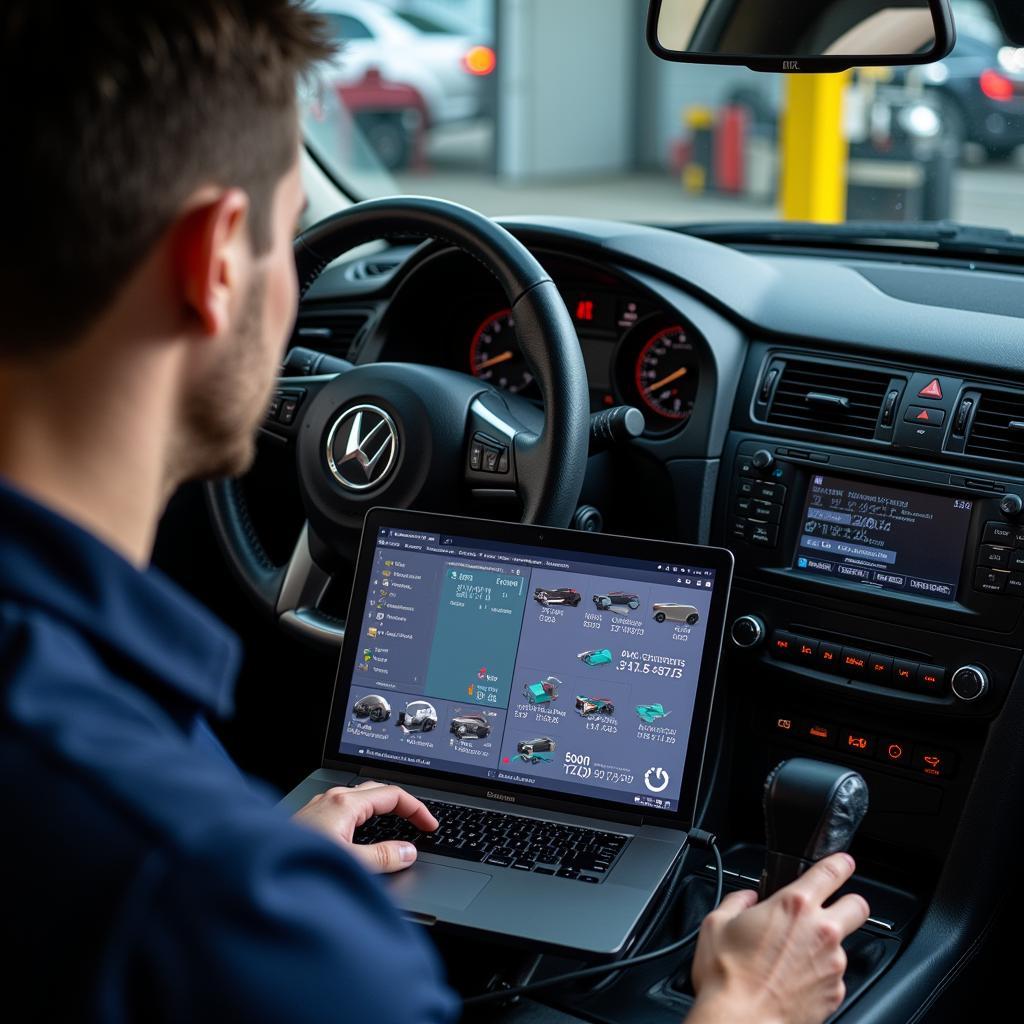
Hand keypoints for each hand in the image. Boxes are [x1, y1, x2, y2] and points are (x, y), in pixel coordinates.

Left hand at [293, 782, 437, 873]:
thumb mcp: (350, 864)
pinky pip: (344, 810)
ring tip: (395, 828)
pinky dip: (363, 818)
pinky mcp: (308, 820)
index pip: (392, 795)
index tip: (430, 825)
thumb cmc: (295, 862)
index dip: (417, 809)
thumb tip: (407, 853)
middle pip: (377, 792)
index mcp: (343, 803)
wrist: (252, 869)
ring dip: (381, 810)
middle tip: (418, 824)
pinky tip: (362, 836)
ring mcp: (317, 807)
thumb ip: (383, 858)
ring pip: (359, 799)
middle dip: (401, 806)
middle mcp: (330, 799)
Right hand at [688, 852, 869, 1023]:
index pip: (832, 871)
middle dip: (849, 903)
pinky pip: (833, 976)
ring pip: (843, 944)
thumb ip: (736, 902)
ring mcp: (832, 965)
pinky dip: (819, 975)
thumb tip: (746, 898)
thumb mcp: (716, 923)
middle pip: (858, 906)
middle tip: (830, 909)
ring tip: (793, 957)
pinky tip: (794, 980)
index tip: (843, 863)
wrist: (741, 1023)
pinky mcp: (835, 994)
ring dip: (825, 945)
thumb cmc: (728, 976)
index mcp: (794, 905)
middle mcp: (821, 931)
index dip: (841, 863)